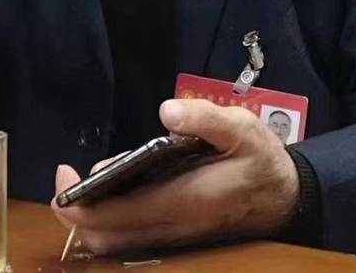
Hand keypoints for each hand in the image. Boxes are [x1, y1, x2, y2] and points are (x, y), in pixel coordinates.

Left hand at [51, 99, 300, 255]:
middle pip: (106, 238)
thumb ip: (204, 118)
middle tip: (68, 177)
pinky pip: (132, 240)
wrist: (289, 199)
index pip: (118, 214)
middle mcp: (174, 228)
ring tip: (87, 181)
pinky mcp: (176, 238)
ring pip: (117, 244)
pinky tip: (113, 189)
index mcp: (184, 201)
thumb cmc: (261, 161)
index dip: (82, 200)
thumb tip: (168, 111)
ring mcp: (174, 237)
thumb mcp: (241, 128)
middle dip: (76, 213)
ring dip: (92, 219)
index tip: (66, 174)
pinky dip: (111, 222)